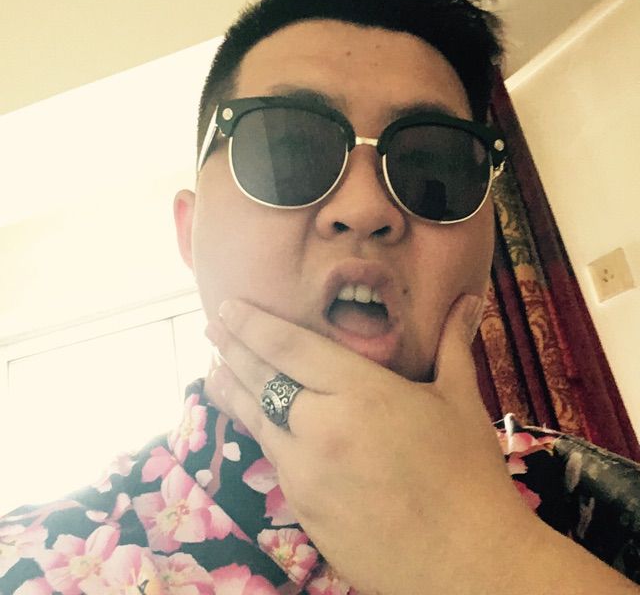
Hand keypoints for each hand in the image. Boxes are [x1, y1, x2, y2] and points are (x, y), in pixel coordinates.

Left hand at [205, 295, 537, 593]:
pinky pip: (275, 460)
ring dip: (233, 392)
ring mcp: (306, 473)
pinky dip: (261, 434)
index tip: (228, 307)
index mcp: (360, 392)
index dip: (252, 323)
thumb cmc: (468, 474)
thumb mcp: (460, 401)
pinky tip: (257, 425)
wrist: (466, 563)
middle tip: (210, 328)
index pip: (289, 346)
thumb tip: (470, 298)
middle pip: (261, 379)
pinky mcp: (303, 509)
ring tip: (214, 372)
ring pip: (258, 421)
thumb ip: (452, 343)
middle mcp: (322, 427)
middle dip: (231, 349)